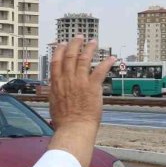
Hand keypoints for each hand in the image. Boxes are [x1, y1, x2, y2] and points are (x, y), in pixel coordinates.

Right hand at [47, 37, 115, 166]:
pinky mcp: (92, 87)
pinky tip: (111, 58)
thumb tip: (53, 91)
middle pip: (69, 56)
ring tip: (94, 42)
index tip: (61, 43)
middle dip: (74, 44)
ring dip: (89, 49)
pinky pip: (100, 71)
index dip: (59, 50)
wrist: (73, 130)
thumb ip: (55, 94)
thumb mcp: (53, 105)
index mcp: (56, 84)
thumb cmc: (64, 123)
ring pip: (84, 59)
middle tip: (79, 37)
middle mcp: (67, 80)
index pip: (56, 62)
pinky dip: (106, 63)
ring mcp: (79, 82)